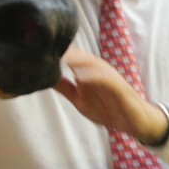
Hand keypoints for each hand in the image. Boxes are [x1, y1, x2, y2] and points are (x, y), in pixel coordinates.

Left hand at [52, 47, 167, 143]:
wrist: (134, 121)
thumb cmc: (108, 107)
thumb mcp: (80, 99)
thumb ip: (65, 88)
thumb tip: (45, 77)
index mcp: (86, 70)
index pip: (69, 56)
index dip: (54, 51)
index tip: (35, 48)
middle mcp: (96, 68)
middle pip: (77, 56)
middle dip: (62, 51)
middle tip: (43, 46)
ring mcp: (108, 75)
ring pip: (91, 63)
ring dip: (76, 59)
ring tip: (60, 56)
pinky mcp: (118, 86)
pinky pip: (105, 78)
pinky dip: (93, 76)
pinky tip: (81, 77)